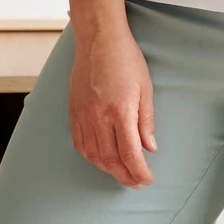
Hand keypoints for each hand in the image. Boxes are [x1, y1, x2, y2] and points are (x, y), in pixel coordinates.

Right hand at [69, 25, 157, 187]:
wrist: (98, 40)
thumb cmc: (126, 59)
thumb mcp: (145, 88)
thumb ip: (146, 121)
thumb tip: (149, 148)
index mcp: (120, 111)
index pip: (130, 154)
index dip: (139, 172)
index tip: (147, 179)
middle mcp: (98, 117)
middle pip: (110, 160)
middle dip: (125, 176)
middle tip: (136, 183)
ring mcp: (83, 116)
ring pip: (93, 155)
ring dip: (108, 170)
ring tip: (122, 174)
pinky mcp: (73, 112)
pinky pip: (80, 143)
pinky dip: (91, 157)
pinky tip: (101, 160)